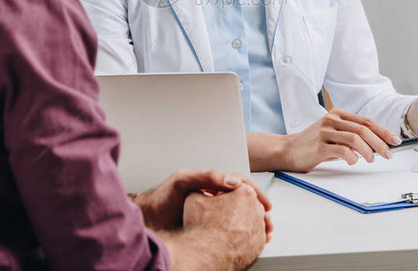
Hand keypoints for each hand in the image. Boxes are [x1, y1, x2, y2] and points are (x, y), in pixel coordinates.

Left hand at [133, 169, 271, 238]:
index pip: (241, 184)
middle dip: (259, 211)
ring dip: (253, 223)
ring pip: (240, 215)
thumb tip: (232, 180)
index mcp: (212, 182)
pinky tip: (247, 240)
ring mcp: (213, 211)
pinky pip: (231, 228)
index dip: (255, 193)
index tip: (265, 205)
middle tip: (268, 223)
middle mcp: (214, 196)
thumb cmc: (162, 199)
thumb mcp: (183, 182)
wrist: (149, 220)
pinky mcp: (208, 225)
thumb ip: (206, 177)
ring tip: (263, 234)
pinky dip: (242, 233)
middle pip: (244, 200)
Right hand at [180, 184, 267, 269]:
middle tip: (221, 213)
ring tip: (225, 227)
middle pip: (246, 204)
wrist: (207, 254)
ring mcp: (259, 228)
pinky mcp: (259, 244)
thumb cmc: (203, 227)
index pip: (236, 189)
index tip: (217, 199)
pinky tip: (232, 238)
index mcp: (244, 193)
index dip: (224, 193)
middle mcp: (257, 209)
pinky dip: (245, 237)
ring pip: (251, 221)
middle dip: (235, 207)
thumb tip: (200, 192)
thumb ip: (202, 190)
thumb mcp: (194, 198)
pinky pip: (253, 237)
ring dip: (241, 222)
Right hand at [280, 108, 400, 172]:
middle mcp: (331, 119)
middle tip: (388, 154)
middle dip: (380, 143)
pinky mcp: (319, 145)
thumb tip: (378, 144)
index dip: (383, 131)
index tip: (395, 141)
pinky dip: (352, 157)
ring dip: (368, 151)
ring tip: (370, 159)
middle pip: (363, 129)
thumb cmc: (313, 144)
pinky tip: (352, 161)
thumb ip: (351, 135)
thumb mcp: (333, 134)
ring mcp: (324, 132)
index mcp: (337, 114)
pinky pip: (342, 150)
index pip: (366, 121)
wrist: (288, 150)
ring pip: (355, 138)